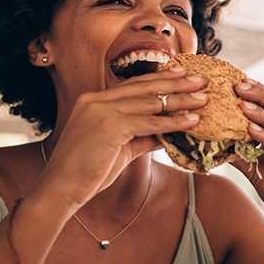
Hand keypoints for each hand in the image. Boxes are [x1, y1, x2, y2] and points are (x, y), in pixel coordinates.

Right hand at [34, 68, 206, 210]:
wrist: (61, 189)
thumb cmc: (87, 171)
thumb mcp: (119, 148)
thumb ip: (142, 136)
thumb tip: (166, 133)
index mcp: (94, 101)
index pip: (133, 85)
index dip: (159, 79)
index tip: (181, 75)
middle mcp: (97, 100)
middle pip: (144, 87)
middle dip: (175, 83)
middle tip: (199, 80)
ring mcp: (102, 110)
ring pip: (150, 102)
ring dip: (180, 100)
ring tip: (202, 99)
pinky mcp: (109, 125)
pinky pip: (149, 122)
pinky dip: (173, 122)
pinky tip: (191, 120)